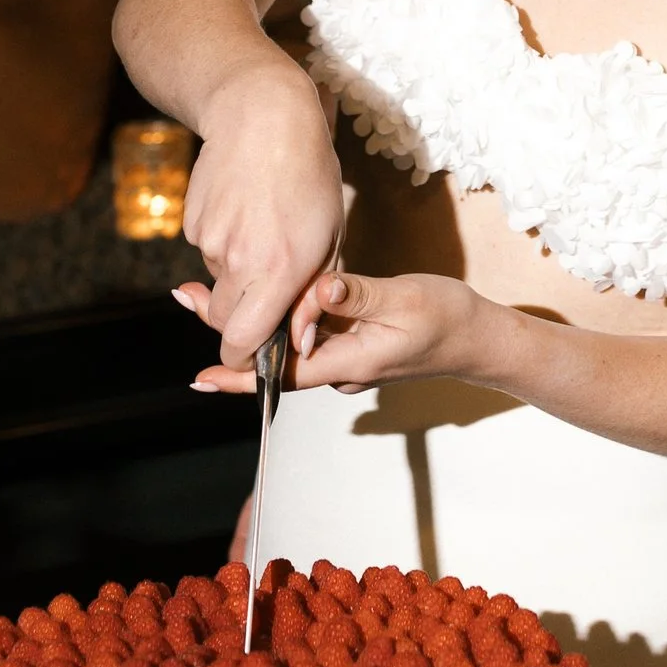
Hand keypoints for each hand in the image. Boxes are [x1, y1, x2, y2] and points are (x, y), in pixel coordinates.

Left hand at [178, 264, 483, 395]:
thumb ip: (359, 294)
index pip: (284, 373)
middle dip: (231, 334)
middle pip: (276, 356)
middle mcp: (340, 365)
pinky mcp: (352, 339)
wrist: (478, 338)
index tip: (201, 378)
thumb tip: (319, 288)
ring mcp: (345, 354)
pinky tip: (267, 288)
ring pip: (291, 341)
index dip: (241, 374)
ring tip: (210, 290)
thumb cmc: (447, 319)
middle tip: (188, 298)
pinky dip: (285, 312)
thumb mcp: (404, 299)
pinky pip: (310, 331)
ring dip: (255, 318)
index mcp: (349, 362)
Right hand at [179, 58, 348, 365]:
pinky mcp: (192, 223)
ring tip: (264, 230)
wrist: (263, 116)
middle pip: (223, 322)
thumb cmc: (309, 175)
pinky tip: (244, 211)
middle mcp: (239, 261)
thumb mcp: (330, 237)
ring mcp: (210, 241)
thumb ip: (313, 296)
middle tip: (266, 290)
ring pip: (217, 283)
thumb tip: (297, 344)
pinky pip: (206, 252)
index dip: (247, 358)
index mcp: (280, 270)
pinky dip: (224, 244)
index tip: (257, 354)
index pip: (244, 343)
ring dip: (236, 274)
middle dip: (241, 320)